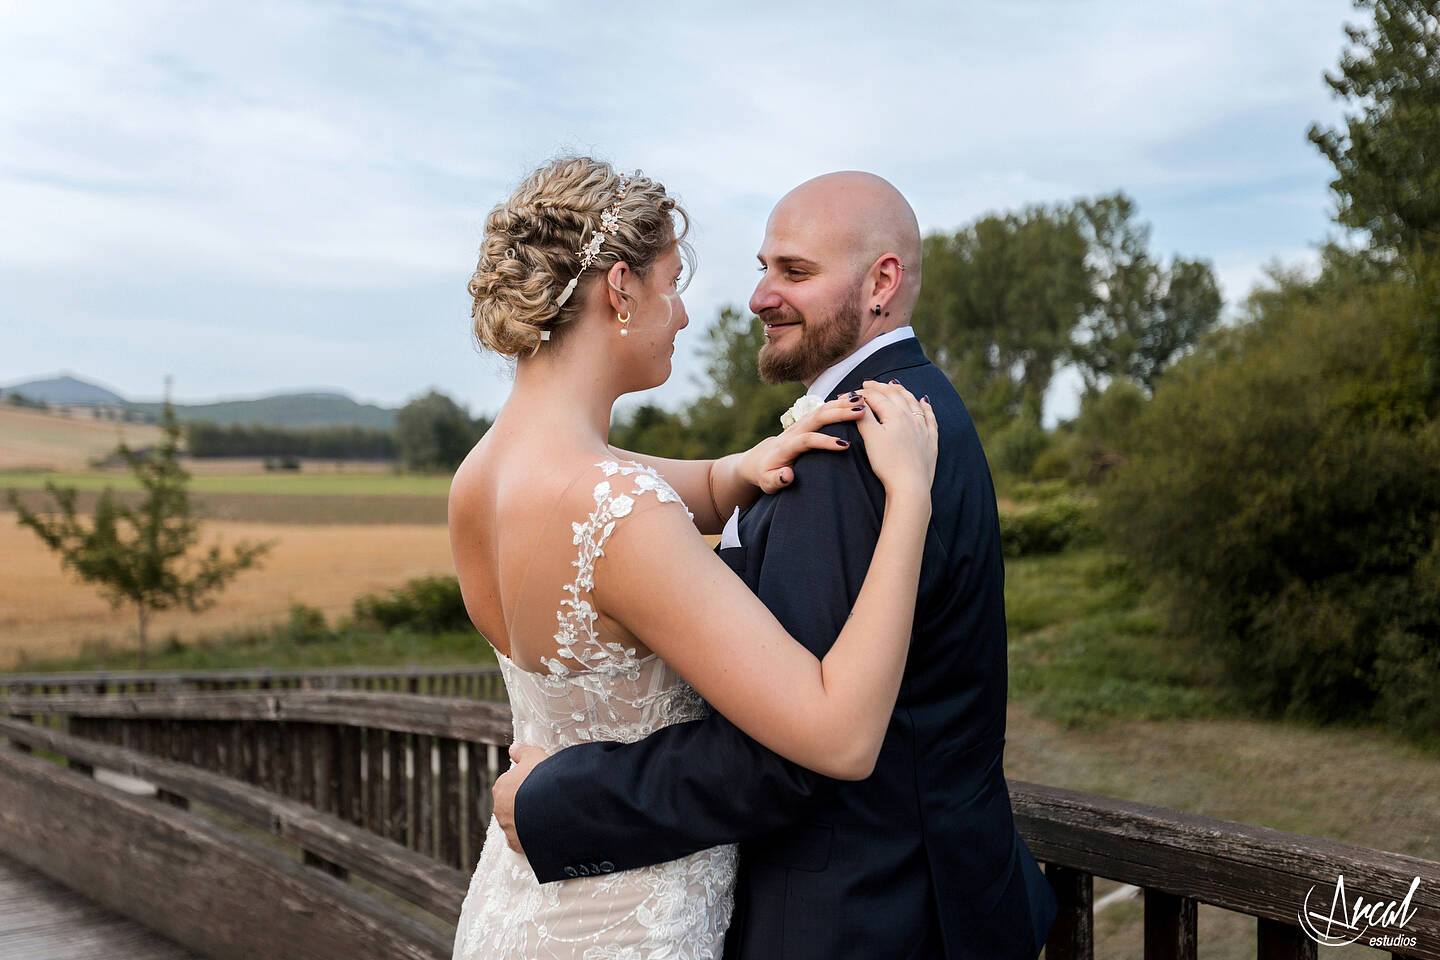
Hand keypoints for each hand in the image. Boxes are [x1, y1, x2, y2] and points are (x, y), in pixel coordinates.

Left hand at [492, 743, 547, 856]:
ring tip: (545, 816)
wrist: (551, 805)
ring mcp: (506, 826)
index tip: (537, 785)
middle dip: (524, 803)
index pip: (510, 785)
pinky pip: (520, 840)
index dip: (526, 784)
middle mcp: (499, 808)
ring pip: (515, 823)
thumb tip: (513, 748)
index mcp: (501, 787)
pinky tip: (541, 831)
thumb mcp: (534, 756)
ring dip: (526, 820)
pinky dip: (528, 838)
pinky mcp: (515, 842)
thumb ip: (522, 752)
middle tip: (542, 800)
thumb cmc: (542, 778)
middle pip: (511, 805)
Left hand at [738, 395, 868, 492]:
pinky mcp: (806, 422)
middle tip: (861, 412)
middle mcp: (793, 431)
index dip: (824, 441)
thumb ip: (776, 480)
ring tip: (862, 402)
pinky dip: (838, 403)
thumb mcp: (768, 483)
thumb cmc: (767, 475)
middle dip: (839, 414)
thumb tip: (788, 475)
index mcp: (786, 447)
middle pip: (816, 418)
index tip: (845, 446)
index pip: (806, 440)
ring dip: (841, 405)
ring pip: (821, 410)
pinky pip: (823, 409)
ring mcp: (800, 425)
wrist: (760, 460)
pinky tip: (854, 400)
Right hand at [852, 380, 937, 495]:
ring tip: (894, 385)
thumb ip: (864, 417)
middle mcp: (911, 417)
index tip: (849, 393)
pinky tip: (925, 401)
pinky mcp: (931, 441)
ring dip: (902, 391)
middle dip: (880, 387)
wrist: (910, 486)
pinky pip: (930, 417)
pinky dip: (926, 407)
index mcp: (894, 415)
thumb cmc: (888, 463)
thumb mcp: (871, 438)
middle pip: (894, 395)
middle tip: (868, 384)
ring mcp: (923, 428)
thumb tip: (857, 401)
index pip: (876, 397)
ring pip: (913, 402)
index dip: (861, 393)